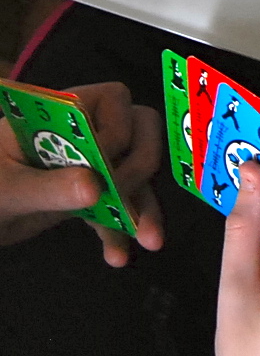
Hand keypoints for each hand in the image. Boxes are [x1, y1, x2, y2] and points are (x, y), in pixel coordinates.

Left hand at [0, 81, 163, 265]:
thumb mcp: (7, 187)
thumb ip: (47, 187)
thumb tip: (94, 188)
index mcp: (66, 112)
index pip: (114, 99)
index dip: (116, 130)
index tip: (99, 167)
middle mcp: (88, 130)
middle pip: (139, 131)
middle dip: (139, 166)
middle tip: (125, 196)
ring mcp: (92, 162)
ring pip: (136, 172)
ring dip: (142, 207)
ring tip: (150, 240)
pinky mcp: (92, 192)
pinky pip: (118, 205)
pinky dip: (121, 230)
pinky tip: (118, 256)